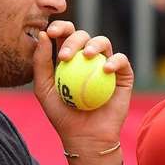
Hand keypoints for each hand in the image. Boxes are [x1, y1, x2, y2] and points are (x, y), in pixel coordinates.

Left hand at [31, 20, 133, 156]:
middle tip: (65, 55)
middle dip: (73, 39)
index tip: (51, 32)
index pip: (65, 35)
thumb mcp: (44, 89)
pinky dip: (114, 61)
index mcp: (70, 57)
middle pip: (83, 35)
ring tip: (87, 56)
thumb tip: (44, 35)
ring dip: (94, 44)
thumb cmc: (62, 115)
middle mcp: (88, 58)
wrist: (86, 137)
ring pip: (103, 42)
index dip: (60, 27)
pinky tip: (106, 69)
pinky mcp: (123, 75)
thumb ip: (40, 62)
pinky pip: (121, 60)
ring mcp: (106, 65)